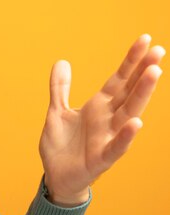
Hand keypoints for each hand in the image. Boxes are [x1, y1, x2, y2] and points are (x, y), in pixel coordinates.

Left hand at [39, 34, 163, 205]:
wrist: (56, 175)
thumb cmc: (62, 145)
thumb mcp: (56, 112)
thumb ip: (60, 89)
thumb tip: (61, 62)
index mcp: (99, 106)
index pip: (119, 79)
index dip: (131, 61)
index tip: (145, 39)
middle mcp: (108, 119)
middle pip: (129, 92)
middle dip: (143, 72)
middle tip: (158, 51)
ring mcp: (108, 138)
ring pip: (129, 113)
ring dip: (141, 95)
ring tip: (154, 73)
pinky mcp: (102, 158)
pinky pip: (117, 146)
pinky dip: (126, 136)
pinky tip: (136, 122)